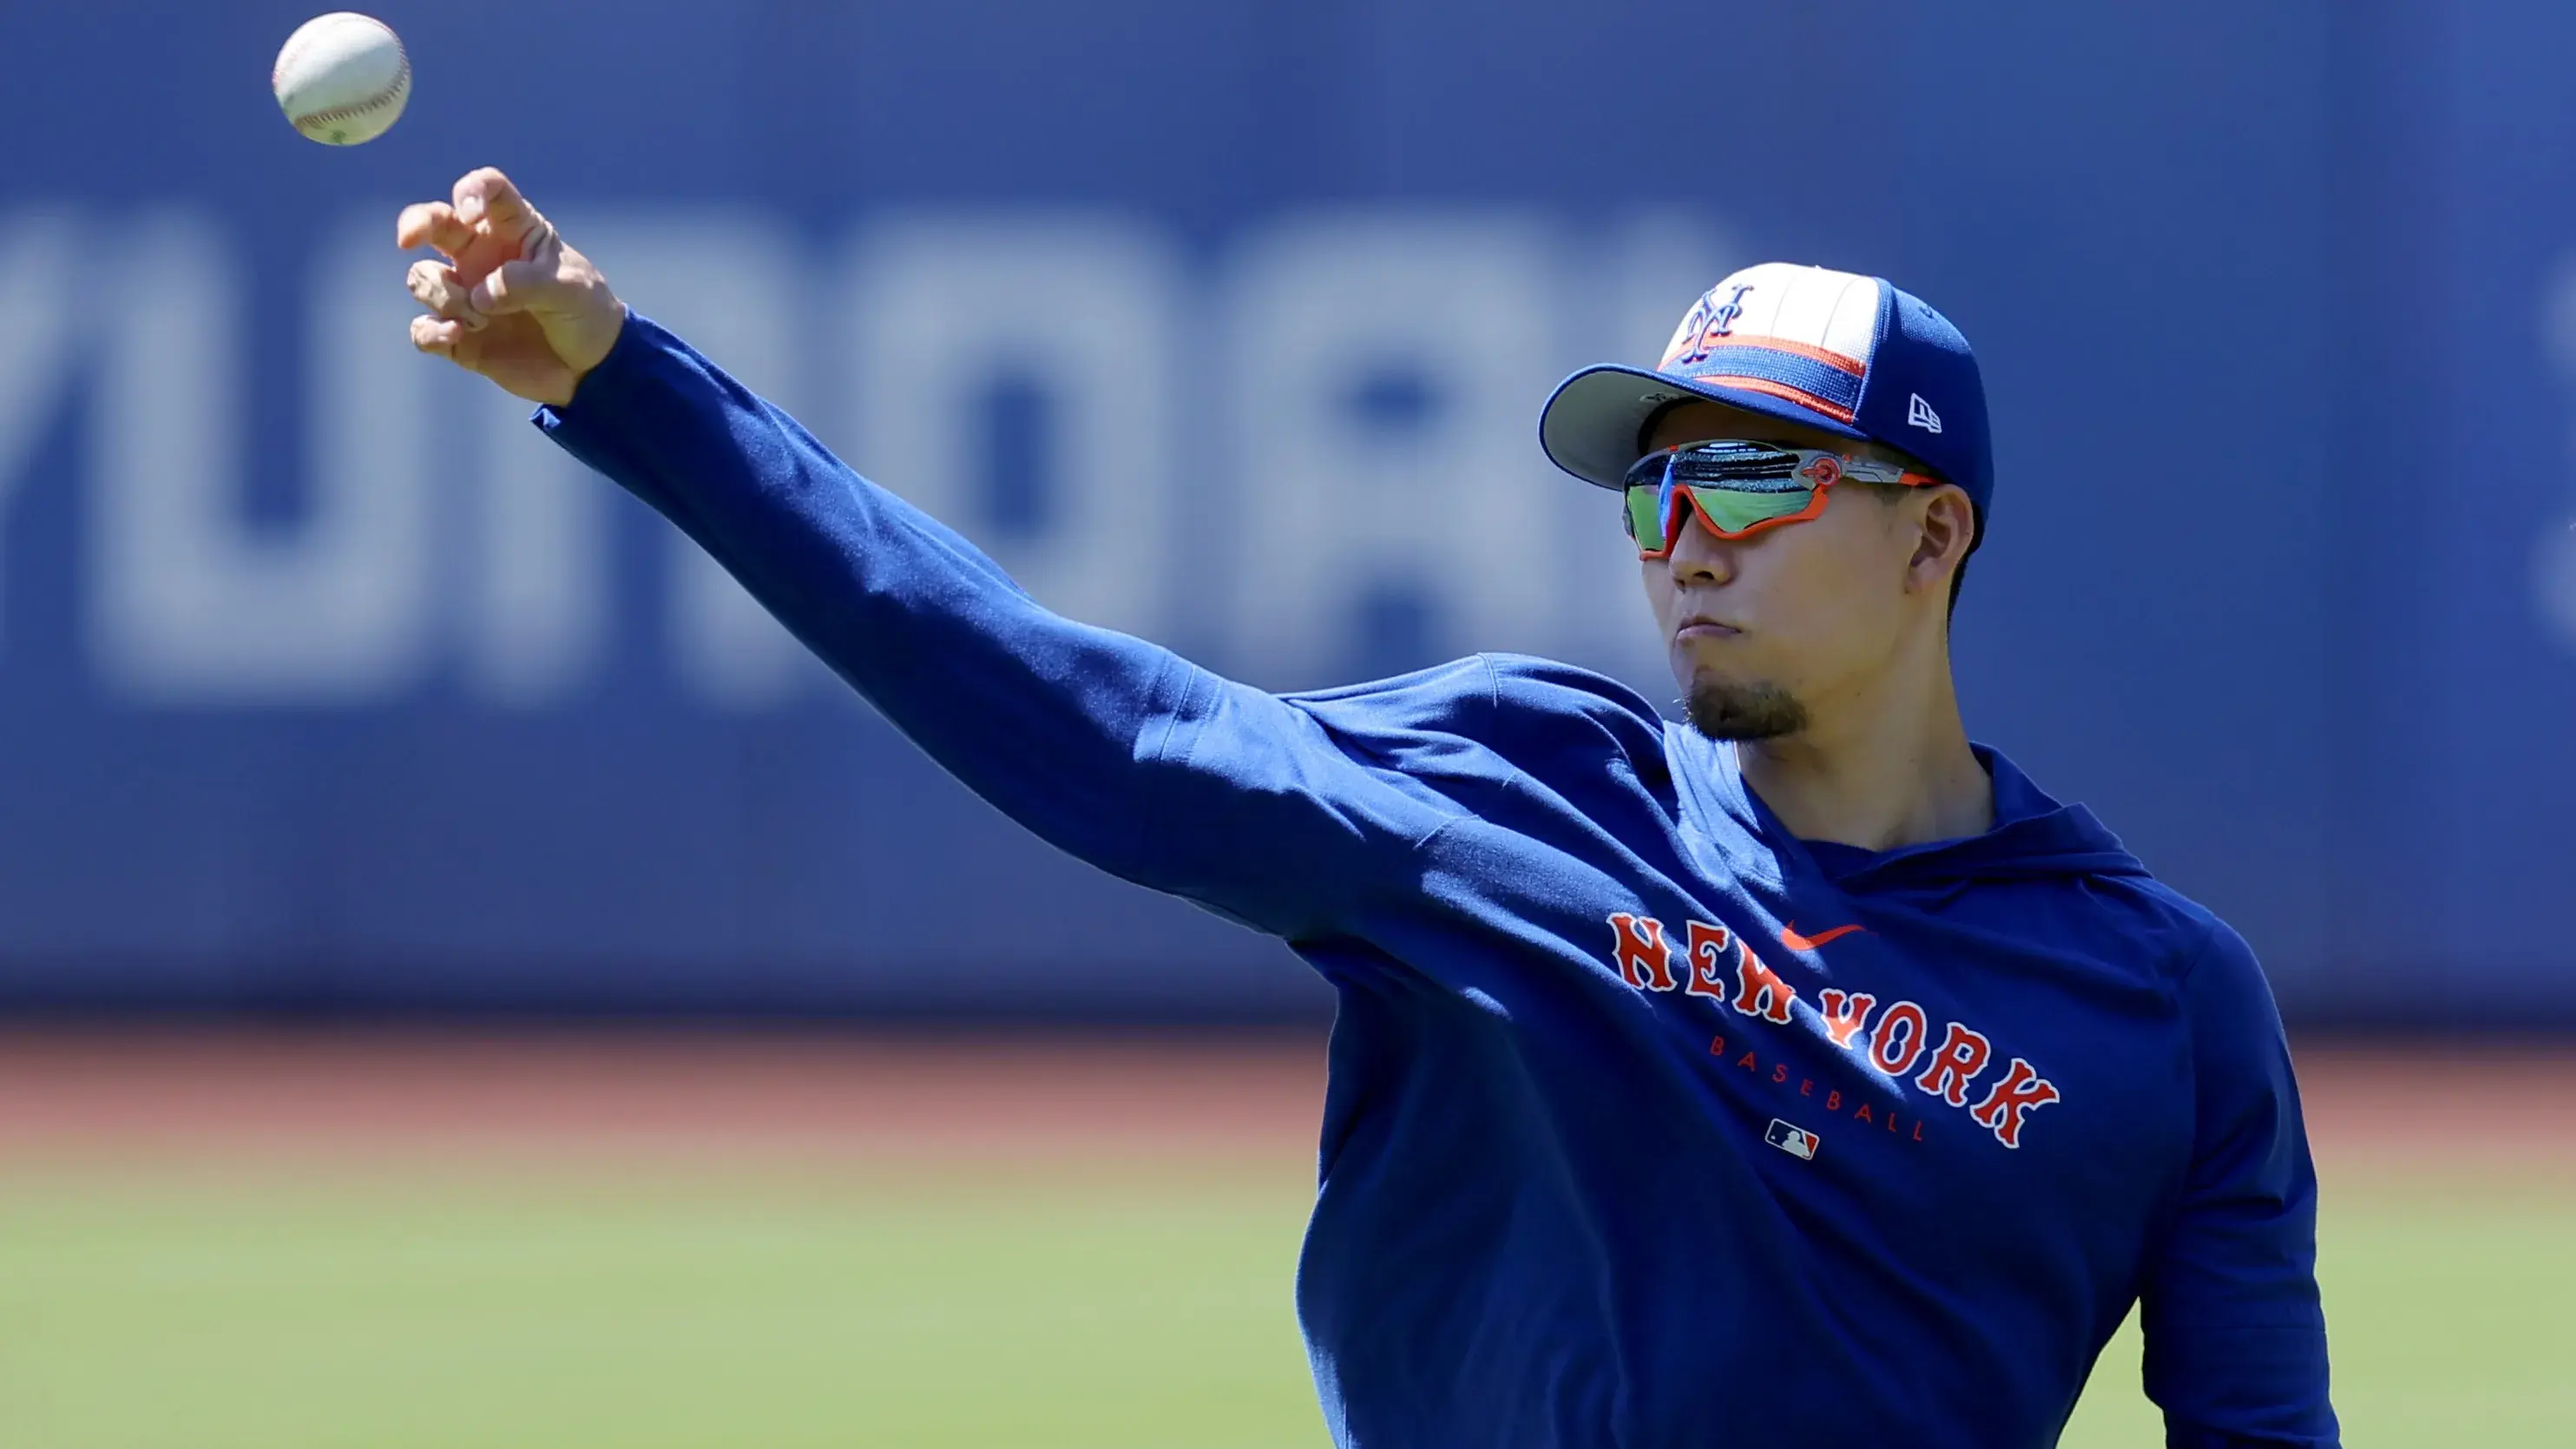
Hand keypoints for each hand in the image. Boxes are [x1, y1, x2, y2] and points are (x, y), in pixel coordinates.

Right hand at [396, 168, 625, 405]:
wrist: (593, 367)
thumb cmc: (586, 313)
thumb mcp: (569, 289)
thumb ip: (524, 283)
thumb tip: (478, 296)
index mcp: (514, 231)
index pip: (486, 189)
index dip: (470, 192)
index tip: (470, 213)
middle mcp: (481, 256)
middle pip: (434, 223)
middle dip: (415, 223)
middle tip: (408, 238)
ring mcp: (467, 295)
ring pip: (422, 279)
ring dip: (443, 296)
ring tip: (481, 319)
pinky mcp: (460, 335)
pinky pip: (423, 330)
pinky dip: (432, 332)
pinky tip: (457, 335)